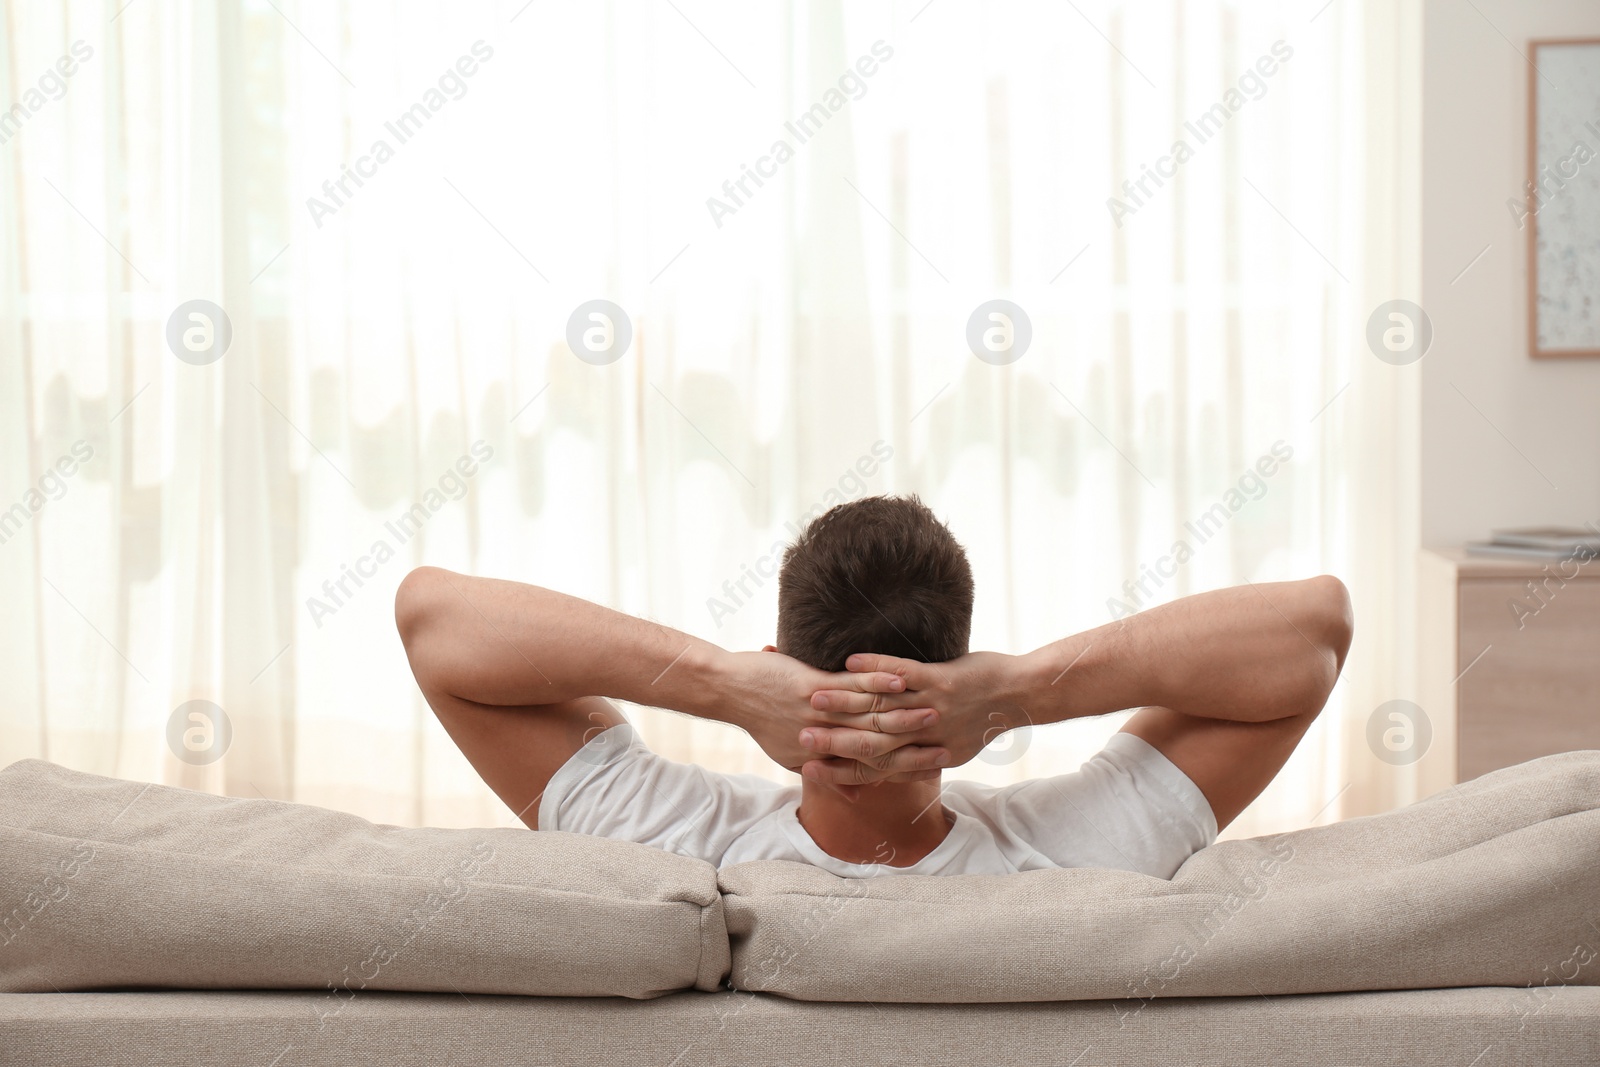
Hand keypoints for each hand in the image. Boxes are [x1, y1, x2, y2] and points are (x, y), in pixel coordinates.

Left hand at [715, 649, 951, 787]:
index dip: (904, 771)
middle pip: (877, 748)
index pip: (870, 770)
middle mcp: (821, 744)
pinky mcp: (813, 689)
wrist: (728, 690)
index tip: (933, 768)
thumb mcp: (787, 754)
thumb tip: (851, 790)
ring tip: (936, 712)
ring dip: (905, 716)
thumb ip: (822, 771)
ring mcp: (818, 717)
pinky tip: (902, 680)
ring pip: (870, 719)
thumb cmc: (758, 717)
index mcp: (817, 762)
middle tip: (948, 746)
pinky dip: (879, 683)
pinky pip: (852, 688)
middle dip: (915, 748)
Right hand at [799, 651, 1026, 782]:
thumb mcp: (949, 749)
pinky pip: (903, 675)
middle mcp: (924, 738)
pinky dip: (875, 670)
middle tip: (797, 737)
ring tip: (812, 697)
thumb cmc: (982, 721)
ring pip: (879, 709)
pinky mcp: (941, 682)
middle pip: (868, 742)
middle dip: (830, 740)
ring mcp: (931, 709)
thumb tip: (887, 763)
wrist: (1020, 695)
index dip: (838, 771)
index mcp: (922, 757)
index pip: (872, 769)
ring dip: (843, 702)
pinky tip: (849, 661)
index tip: (806, 769)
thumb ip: (916, 756)